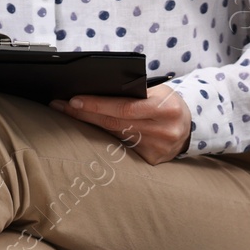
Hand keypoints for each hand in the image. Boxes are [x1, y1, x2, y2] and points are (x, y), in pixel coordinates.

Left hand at [48, 83, 192, 164]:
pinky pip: (121, 147)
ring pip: (115, 135)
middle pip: (115, 123)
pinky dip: (103, 138)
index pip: (124, 107)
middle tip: (60, 106)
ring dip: (89, 125)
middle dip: (84, 113)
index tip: (73, 100)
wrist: (189, 125)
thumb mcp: (158, 91)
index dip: (97, 104)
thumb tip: (95, 90)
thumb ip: (134, 92)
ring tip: (67, 114)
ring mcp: (159, 148)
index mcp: (167, 109)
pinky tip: (87, 129)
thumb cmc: (166, 102)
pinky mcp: (153, 160)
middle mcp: (164, 131)